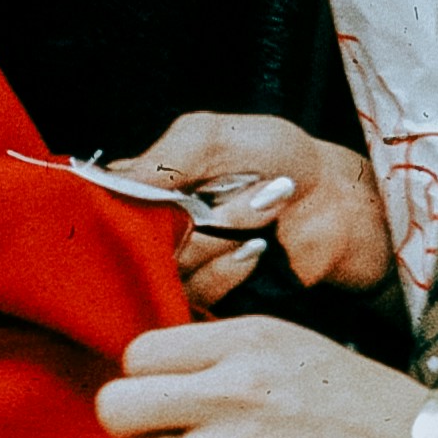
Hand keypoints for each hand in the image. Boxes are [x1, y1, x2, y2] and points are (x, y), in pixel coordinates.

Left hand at [98, 313, 417, 437]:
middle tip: (157, 437)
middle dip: (127, 428)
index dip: (142, 379)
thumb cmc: (358, 400)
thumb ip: (227, 351)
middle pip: (117, 405)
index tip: (165, 397)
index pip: (140, 352)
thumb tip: (164, 368)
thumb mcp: (292, 345)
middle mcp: (235, 388)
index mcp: (245, 341)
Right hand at [117, 110, 393, 312]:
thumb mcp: (218, 137)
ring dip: (218, 238)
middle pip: (132, 241)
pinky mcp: (205, 300)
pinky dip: (227, 269)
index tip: (166, 190)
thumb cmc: (283, 161)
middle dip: (188, 217)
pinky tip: (256, 249)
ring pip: (166, 270)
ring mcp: (177, 268)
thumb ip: (168, 155)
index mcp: (145, 183)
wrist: (337, 205)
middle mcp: (152, 229)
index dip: (126, 202)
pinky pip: (194, 297)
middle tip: (226, 195)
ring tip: (261, 210)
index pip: (100, 202)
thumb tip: (116, 182)